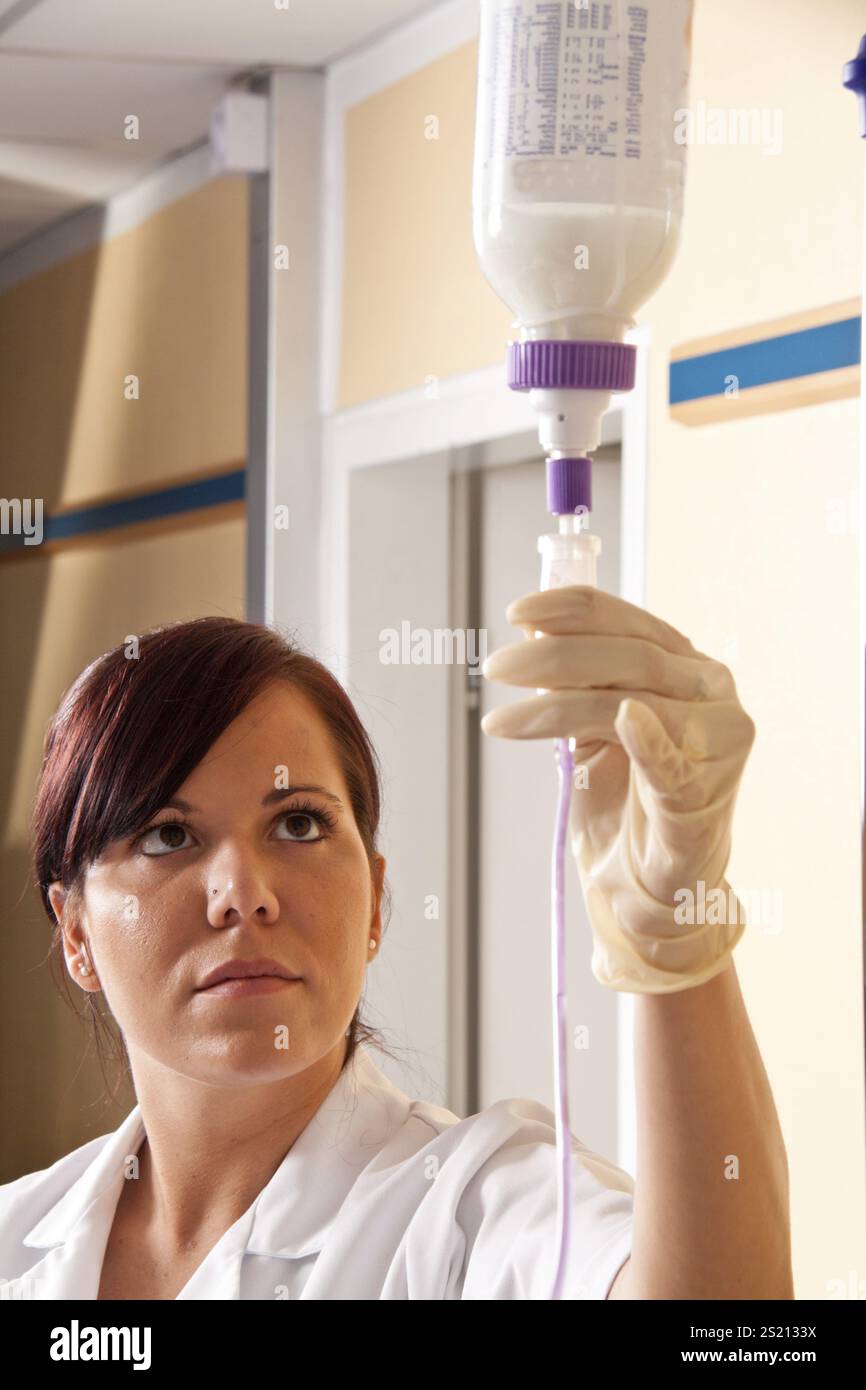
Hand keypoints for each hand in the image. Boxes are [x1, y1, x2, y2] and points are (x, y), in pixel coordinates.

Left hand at [480, 585, 755, 992]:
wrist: (647, 889)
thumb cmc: (624, 804)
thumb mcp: (592, 730)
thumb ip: (578, 682)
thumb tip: (534, 632)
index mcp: (690, 667)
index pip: (631, 623)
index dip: (573, 610)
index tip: (515, 613)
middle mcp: (714, 694)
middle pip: (630, 658)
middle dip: (553, 658)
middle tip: (494, 668)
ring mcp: (718, 745)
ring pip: (632, 703)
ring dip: (556, 707)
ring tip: (500, 721)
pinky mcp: (704, 796)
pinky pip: (672, 762)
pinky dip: (647, 739)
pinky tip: (622, 719)